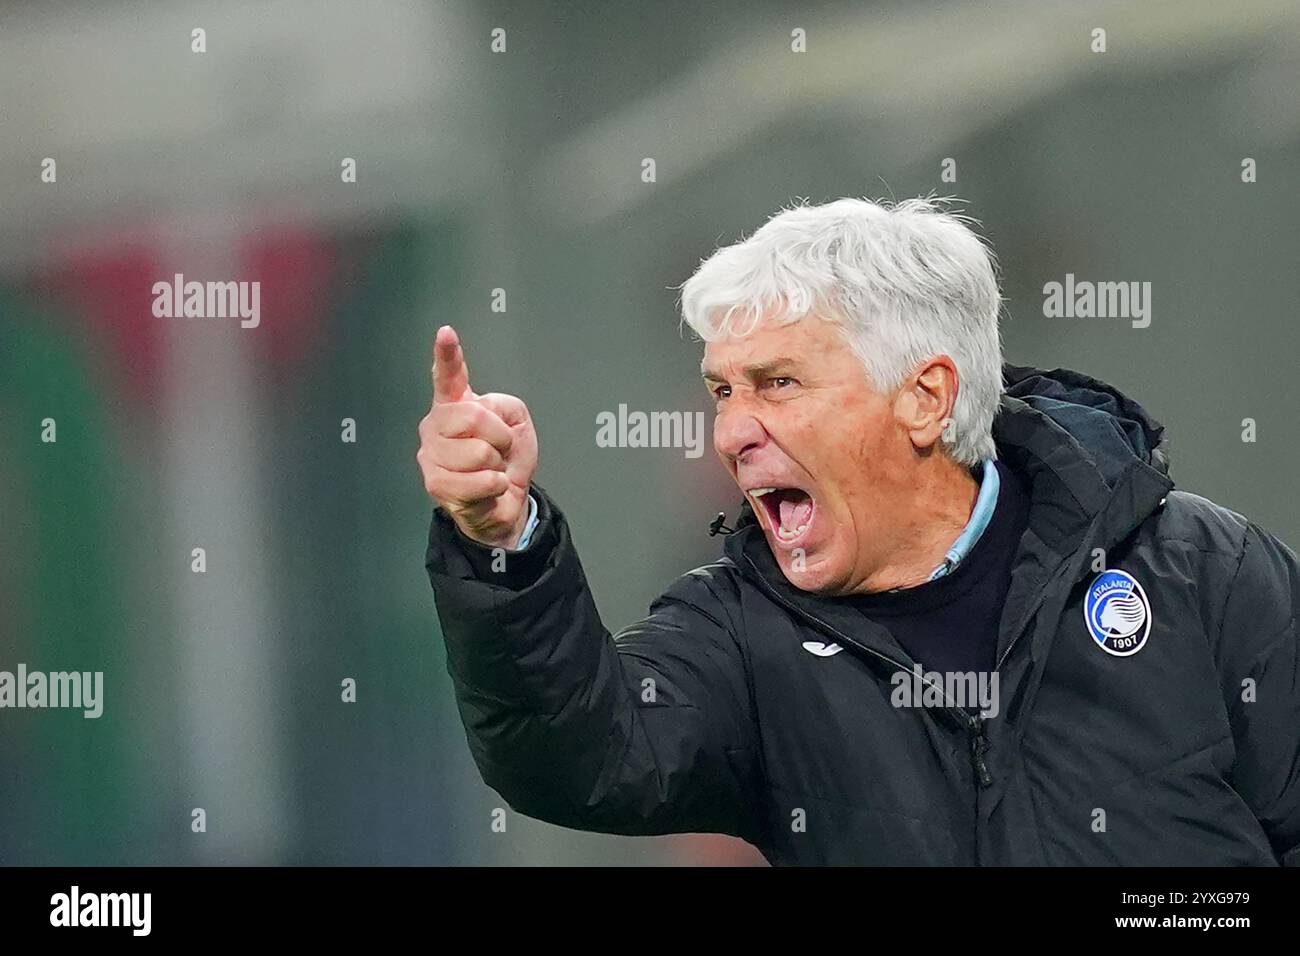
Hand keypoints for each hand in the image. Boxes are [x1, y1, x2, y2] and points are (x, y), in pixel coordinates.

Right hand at [417, 325, 538, 547]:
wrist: (503, 502)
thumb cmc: (506, 461)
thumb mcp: (517, 424)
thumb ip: (502, 407)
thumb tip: (482, 413)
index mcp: (455, 406)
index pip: (449, 376)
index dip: (448, 354)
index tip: (446, 332)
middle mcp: (436, 426)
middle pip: (474, 416)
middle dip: (500, 436)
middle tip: (499, 450)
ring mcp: (432, 454)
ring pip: (479, 452)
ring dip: (498, 465)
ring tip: (490, 469)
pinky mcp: (436, 483)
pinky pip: (482, 479)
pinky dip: (496, 485)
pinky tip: (487, 487)